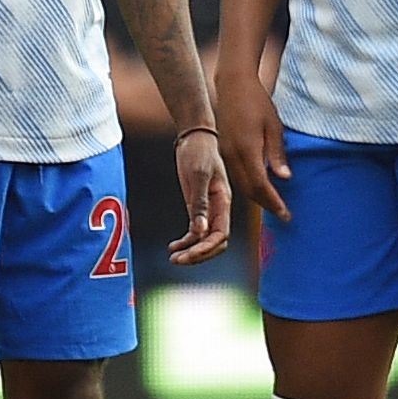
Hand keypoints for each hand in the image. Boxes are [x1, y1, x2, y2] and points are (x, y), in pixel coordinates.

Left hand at [169, 128, 232, 263]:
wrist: (195, 137)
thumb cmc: (199, 152)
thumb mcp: (199, 175)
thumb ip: (200, 203)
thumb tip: (200, 231)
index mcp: (224, 202)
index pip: (221, 235)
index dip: (207, 248)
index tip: (189, 254)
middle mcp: (218, 209)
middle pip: (215, 242)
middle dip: (199, 254)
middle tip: (178, 261)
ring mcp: (208, 209)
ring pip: (205, 239)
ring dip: (191, 251)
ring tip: (173, 259)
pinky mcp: (197, 206)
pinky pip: (195, 231)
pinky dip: (186, 241)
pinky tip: (173, 247)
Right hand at [217, 70, 289, 220]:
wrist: (233, 85)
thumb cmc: (257, 102)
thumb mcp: (273, 126)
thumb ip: (277, 154)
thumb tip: (284, 178)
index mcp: (247, 149)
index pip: (260, 185)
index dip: (273, 202)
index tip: (286, 214)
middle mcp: (233, 155)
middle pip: (249, 189)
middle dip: (266, 204)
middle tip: (283, 214)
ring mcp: (226, 153)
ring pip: (241, 184)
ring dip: (257, 197)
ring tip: (274, 204)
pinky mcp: (224, 150)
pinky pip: (236, 174)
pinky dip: (249, 185)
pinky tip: (261, 186)